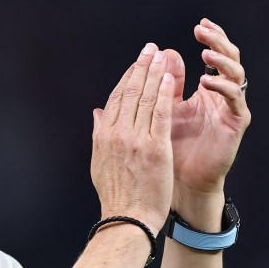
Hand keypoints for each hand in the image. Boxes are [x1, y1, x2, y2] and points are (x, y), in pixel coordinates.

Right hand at [90, 43, 174, 231]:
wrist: (128, 219)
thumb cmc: (117, 195)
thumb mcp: (100, 162)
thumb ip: (99, 134)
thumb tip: (97, 113)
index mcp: (103, 136)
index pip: (115, 98)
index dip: (127, 77)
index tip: (137, 62)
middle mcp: (116, 134)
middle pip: (129, 92)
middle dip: (141, 67)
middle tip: (151, 48)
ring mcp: (135, 140)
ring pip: (144, 98)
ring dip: (154, 73)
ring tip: (162, 55)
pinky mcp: (154, 148)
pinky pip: (160, 114)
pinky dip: (164, 93)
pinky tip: (170, 78)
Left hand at [165, 18, 250, 212]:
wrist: (179, 183)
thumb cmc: (170, 148)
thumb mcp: (164, 110)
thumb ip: (165, 84)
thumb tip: (164, 52)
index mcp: (208, 90)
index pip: (214, 55)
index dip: (210, 38)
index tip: (200, 24)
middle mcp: (223, 96)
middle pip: (229, 58)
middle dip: (217, 41)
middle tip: (202, 30)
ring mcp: (231, 108)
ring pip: (237, 74)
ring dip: (222, 60)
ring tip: (205, 52)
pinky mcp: (236, 123)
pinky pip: (235, 99)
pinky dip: (222, 88)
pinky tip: (207, 82)